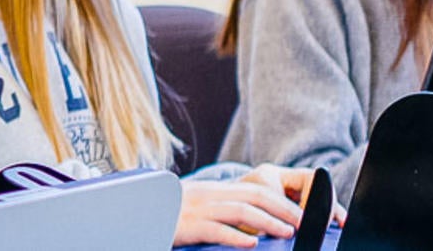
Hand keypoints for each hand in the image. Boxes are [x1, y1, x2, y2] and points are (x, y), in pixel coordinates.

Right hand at [172, 164, 342, 247]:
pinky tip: (251, 243)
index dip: (282, 201)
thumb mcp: (193, 212)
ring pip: (240, 209)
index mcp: (211, 192)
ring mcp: (194, 209)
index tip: (302, 216)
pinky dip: (235, 236)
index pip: (255, 189)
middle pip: (254, 195)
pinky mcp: (184, 226)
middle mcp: (205, 196)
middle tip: (306, 223)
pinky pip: (214, 229)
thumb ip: (219, 214)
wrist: (126, 217)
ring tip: (288, 232)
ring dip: (269, 221)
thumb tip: (251, 228)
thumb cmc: (162, 220)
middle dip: (285, 209)